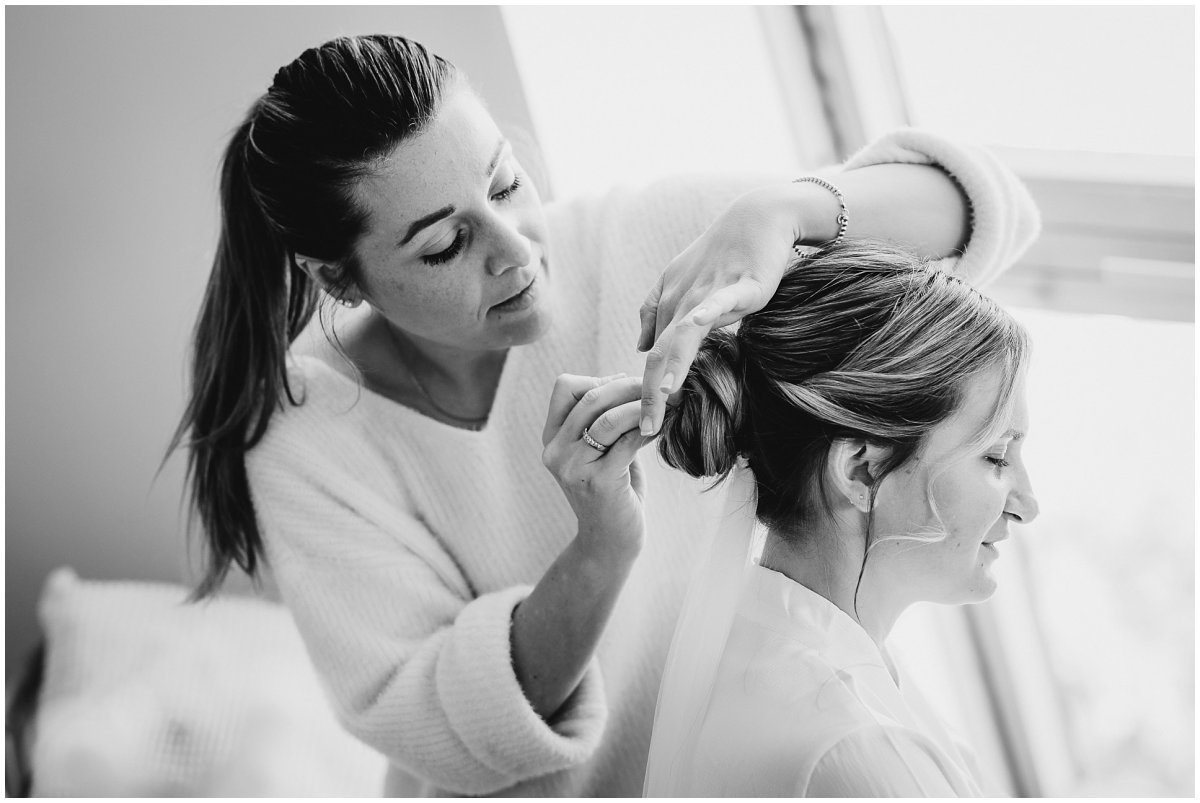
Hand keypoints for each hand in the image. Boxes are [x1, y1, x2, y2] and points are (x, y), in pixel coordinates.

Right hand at [541, 373, 650, 555]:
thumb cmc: (613, 493)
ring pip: (607, 418)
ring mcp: (573, 468)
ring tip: (666, 405)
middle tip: (658, 390)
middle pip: (589, 398)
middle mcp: (556, 451)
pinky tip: (663, 428)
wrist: (610, 543)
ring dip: (641, 407)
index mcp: (552, 439)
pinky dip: (649, 429)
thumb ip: (604, 421)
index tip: (628, 386)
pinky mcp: (598, 482)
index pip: (564, 387)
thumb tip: (628, 381)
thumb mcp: (600, 452)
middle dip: (629, 388)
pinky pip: (627, 442)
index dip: (598, 380)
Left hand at [636, 185, 802, 435]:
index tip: (643, 425)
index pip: (651, 356)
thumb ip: (656, 312)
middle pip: (658, 354)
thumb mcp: (681, 281)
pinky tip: (693, 336)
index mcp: (666, 305)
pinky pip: (715, 306)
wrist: (757, 218)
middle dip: (650, 395)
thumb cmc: (724, 253)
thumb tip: (640, 346)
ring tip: (661, 399)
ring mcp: (706, 294)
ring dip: (669, 369)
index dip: (645, 391)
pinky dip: (701, 322)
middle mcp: (679, 301)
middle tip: (647, 430)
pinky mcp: (737, 286)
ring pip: (680, 336)